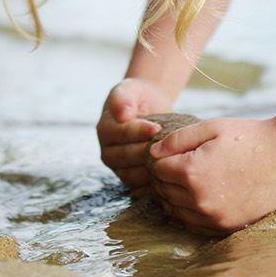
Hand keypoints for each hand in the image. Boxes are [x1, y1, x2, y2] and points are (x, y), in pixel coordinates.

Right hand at [96, 78, 168, 195]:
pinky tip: (170, 172)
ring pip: (133, 175)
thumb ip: (122, 98)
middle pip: (127, 157)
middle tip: (168, 145)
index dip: (139, 132)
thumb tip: (122, 114)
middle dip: (148, 150)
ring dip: (152, 168)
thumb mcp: (129, 89)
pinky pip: (141, 187)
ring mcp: (119, 169)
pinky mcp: (132, 179)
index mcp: (105, 131)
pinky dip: (154, 183)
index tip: (157, 127)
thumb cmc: (138, 96)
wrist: (148, 107)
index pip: (121, 134)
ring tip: (171, 159)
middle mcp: (108, 153)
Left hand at [147, 116, 275, 233]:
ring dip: (173, 195)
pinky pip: (193, 223)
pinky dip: (188, 211)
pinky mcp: (225, 226)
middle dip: (164, 176)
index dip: (159, 157)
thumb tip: (153, 152)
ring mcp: (213, 216)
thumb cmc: (250, 136)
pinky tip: (197, 195)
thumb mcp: (212, 127)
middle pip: (163, 190)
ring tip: (185, 178)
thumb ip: (178, 139)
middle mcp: (199, 199)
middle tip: (175, 163)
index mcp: (192, 172)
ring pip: (174, 210)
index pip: (157, 169)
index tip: (169, 151)